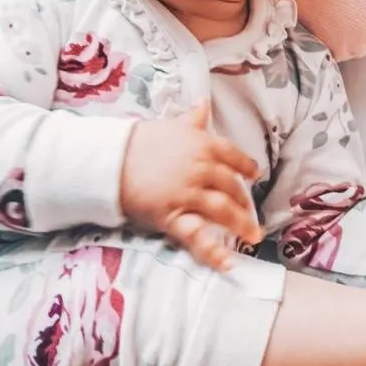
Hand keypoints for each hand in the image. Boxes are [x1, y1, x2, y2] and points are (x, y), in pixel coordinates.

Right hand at [120, 102, 262, 269]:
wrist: (112, 160)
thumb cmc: (141, 141)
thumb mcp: (171, 126)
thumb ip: (192, 119)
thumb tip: (204, 104)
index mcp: (203, 144)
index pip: (233, 157)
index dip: (246, 168)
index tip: (253, 176)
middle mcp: (201, 168)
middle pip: (231, 187)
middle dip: (245, 204)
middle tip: (251, 215)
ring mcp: (188, 193)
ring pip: (223, 210)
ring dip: (241, 225)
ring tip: (252, 237)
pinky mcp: (173, 216)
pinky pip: (197, 235)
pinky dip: (213, 251)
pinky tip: (227, 262)